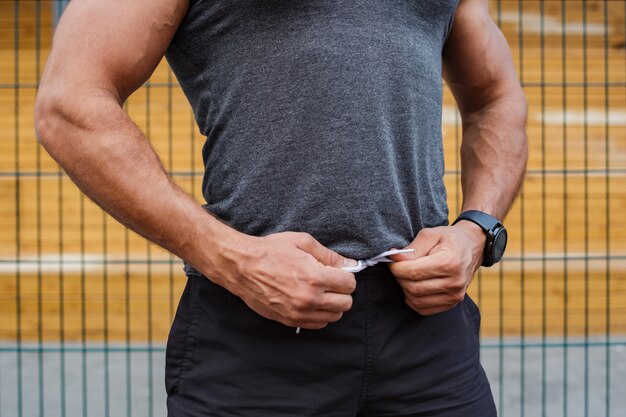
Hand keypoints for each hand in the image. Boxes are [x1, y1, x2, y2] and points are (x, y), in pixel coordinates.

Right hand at [207, 231, 357, 329]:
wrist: (242, 267)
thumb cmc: (271, 251)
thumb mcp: (302, 242)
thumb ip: (329, 255)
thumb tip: (350, 264)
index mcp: (315, 277)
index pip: (349, 285)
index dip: (346, 276)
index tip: (338, 272)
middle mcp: (309, 299)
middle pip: (346, 303)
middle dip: (342, 291)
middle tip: (331, 281)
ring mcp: (299, 313)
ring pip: (334, 317)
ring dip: (332, 304)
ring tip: (320, 291)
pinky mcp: (290, 321)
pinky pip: (318, 324)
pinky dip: (320, 314)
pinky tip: (311, 301)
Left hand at [388, 222, 485, 314]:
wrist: (472, 246)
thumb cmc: (449, 239)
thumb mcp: (430, 234)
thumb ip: (412, 248)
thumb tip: (394, 258)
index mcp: (449, 263)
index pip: (413, 272)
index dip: (396, 268)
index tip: (392, 261)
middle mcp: (454, 283)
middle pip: (413, 288)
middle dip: (399, 278)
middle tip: (398, 267)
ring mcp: (455, 296)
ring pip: (416, 301)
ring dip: (405, 289)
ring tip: (407, 275)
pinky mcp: (452, 303)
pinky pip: (423, 309)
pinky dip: (413, 299)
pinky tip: (414, 286)